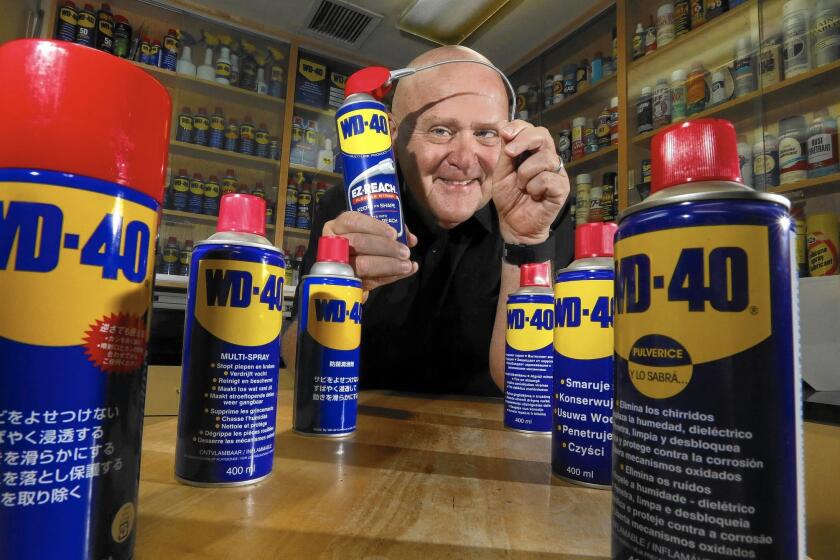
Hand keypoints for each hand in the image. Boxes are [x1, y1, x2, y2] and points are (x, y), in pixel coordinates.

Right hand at [322, 211, 418, 295]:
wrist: (348, 271)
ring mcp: (337, 266)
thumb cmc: (363, 245)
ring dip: (389, 265)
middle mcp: (333, 245)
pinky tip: (403, 273)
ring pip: (362, 265)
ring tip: (407, 265)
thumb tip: (411, 239)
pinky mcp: (345, 284)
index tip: (393, 233)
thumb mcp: (372, 232)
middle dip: (385, 247)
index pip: (352, 221)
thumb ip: (390, 232)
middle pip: (358, 243)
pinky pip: (369, 281)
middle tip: (405, 252)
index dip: (374, 226)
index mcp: (337, 226)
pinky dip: (389, 277)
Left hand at [491, 120, 569, 244]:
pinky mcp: (562, 188)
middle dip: (524, 140)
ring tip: (521, 186)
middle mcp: (548, 159)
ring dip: (525, 173)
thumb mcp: (501, 172)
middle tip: (509, 153)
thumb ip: (505, 152)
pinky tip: (533, 195)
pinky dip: (534, 187)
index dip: (519, 127)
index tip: (505, 134)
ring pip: (545, 158)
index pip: (532, 129)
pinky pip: (548, 178)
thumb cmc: (509, 198)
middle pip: (543, 135)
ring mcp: (557, 173)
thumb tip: (505, 128)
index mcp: (533, 153)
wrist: (514, 225)